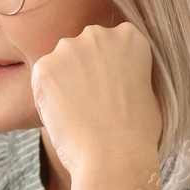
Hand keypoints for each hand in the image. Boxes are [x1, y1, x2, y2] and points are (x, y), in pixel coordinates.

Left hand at [27, 22, 161, 181]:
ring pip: (60, 64)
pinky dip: (47, 97)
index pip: (109, 45)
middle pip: (82, 50)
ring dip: (63, 83)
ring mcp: (69, 48)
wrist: (115, 154)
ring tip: (78, 112)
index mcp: (129, 37)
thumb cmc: (138, 132)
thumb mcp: (148, 90)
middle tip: (92, 104)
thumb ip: (129, 72)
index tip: (110, 92)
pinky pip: (41, 80)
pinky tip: (63, 115)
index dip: (107, 71)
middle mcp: (98, 34)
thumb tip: (116, 75)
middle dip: (83, 72)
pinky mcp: (44, 67)